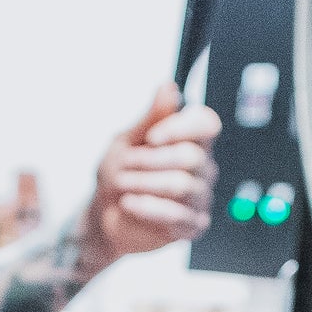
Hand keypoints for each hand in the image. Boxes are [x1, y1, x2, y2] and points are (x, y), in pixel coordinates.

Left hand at [77, 82, 221, 273]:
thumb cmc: (117, 173)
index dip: (181, 128)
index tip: (151, 137)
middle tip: (125, 166)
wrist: (103, 214)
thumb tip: (169, 87)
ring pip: (183, 186)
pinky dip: (149, 208)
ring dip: (145, 184)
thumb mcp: (127, 140)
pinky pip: (179, 216)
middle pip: (191, 157)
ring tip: (123, 185)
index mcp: (190, 141)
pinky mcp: (192, 225)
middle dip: (150, 161)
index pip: (207, 124)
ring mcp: (200, 198)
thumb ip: (151, 117)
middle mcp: (202, 168)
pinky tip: (130, 204)